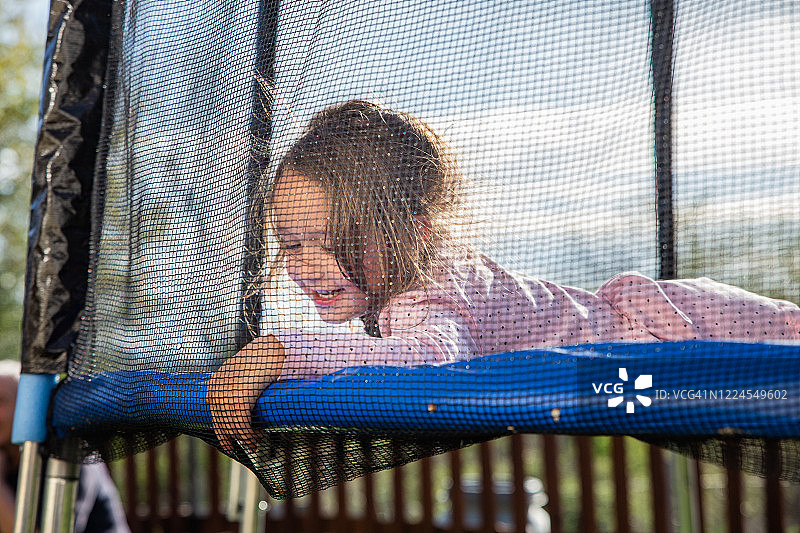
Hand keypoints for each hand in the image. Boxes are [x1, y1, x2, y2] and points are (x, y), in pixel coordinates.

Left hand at [207, 335, 284, 454]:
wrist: (266, 352)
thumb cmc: (253, 358)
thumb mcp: (230, 367)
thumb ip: (218, 382)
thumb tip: (208, 401)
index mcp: (215, 388)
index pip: (216, 418)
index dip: (223, 434)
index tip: (229, 445)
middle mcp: (218, 396)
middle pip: (222, 427)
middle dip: (232, 441)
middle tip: (243, 448)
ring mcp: (227, 400)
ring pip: (234, 429)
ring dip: (247, 439)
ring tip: (256, 442)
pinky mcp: (240, 402)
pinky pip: (242, 427)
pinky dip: (250, 435)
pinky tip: (259, 435)